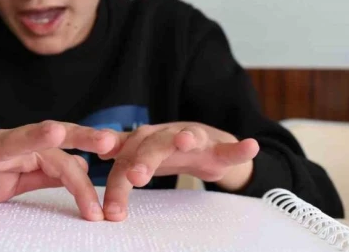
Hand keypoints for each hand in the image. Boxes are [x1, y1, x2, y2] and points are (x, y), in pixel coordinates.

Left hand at [100, 122, 259, 221]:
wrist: (203, 142)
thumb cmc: (166, 152)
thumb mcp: (141, 156)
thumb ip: (122, 159)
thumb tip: (98, 157)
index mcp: (143, 141)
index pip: (125, 163)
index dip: (116, 186)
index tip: (110, 213)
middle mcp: (165, 135)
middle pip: (151, 145)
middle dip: (143, 159)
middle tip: (135, 177)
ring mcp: (193, 139)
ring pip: (188, 136)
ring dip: (186, 137)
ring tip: (186, 141)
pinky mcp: (219, 147)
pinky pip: (230, 147)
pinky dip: (240, 148)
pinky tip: (250, 146)